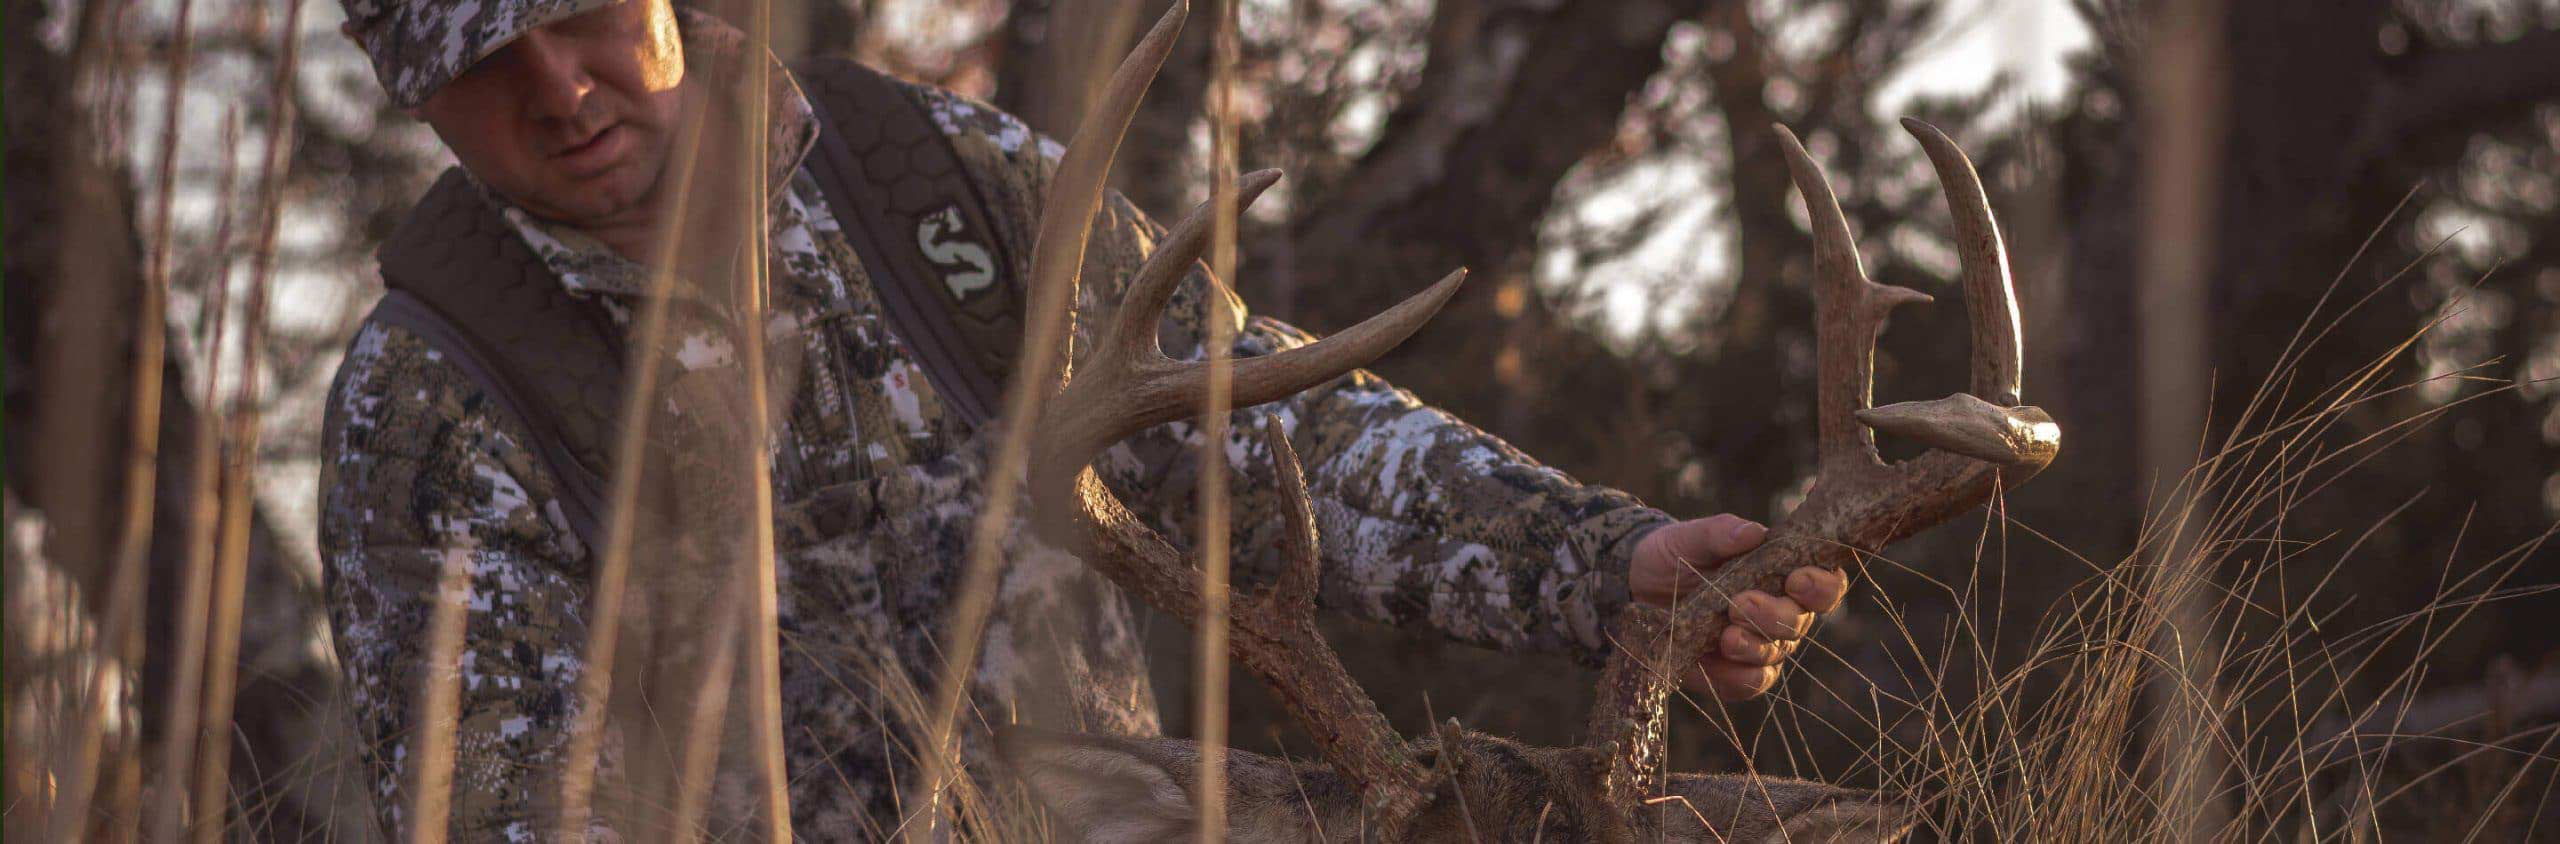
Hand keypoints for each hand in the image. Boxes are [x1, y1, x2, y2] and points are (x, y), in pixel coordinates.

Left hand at [1627, 515, 1848, 700]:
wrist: (1635, 590)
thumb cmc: (1673, 556)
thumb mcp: (1689, 538)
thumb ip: (1721, 533)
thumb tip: (1754, 532)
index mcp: (1783, 572)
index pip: (1824, 582)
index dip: (1820, 584)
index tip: (1796, 579)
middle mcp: (1781, 610)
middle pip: (1800, 620)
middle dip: (1774, 614)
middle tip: (1740, 604)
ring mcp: (1760, 644)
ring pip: (1776, 652)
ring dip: (1755, 645)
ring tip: (1726, 636)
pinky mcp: (1735, 673)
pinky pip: (1751, 682)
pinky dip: (1738, 675)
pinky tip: (1718, 660)